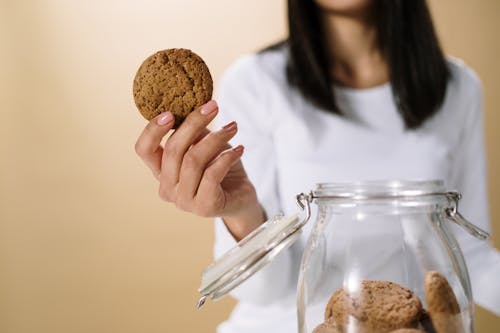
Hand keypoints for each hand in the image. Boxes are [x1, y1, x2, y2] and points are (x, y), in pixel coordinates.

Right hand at [135, 100, 264, 239]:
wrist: (242, 197)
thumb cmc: (220, 168)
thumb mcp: (204, 145)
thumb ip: (193, 132)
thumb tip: (191, 105)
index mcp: (160, 171)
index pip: (143, 150)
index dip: (152, 130)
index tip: (171, 112)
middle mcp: (167, 188)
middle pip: (173, 150)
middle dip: (194, 123)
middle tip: (214, 106)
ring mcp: (184, 201)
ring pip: (193, 160)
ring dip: (216, 139)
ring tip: (233, 127)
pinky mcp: (204, 207)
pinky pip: (212, 174)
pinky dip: (227, 157)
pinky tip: (240, 149)